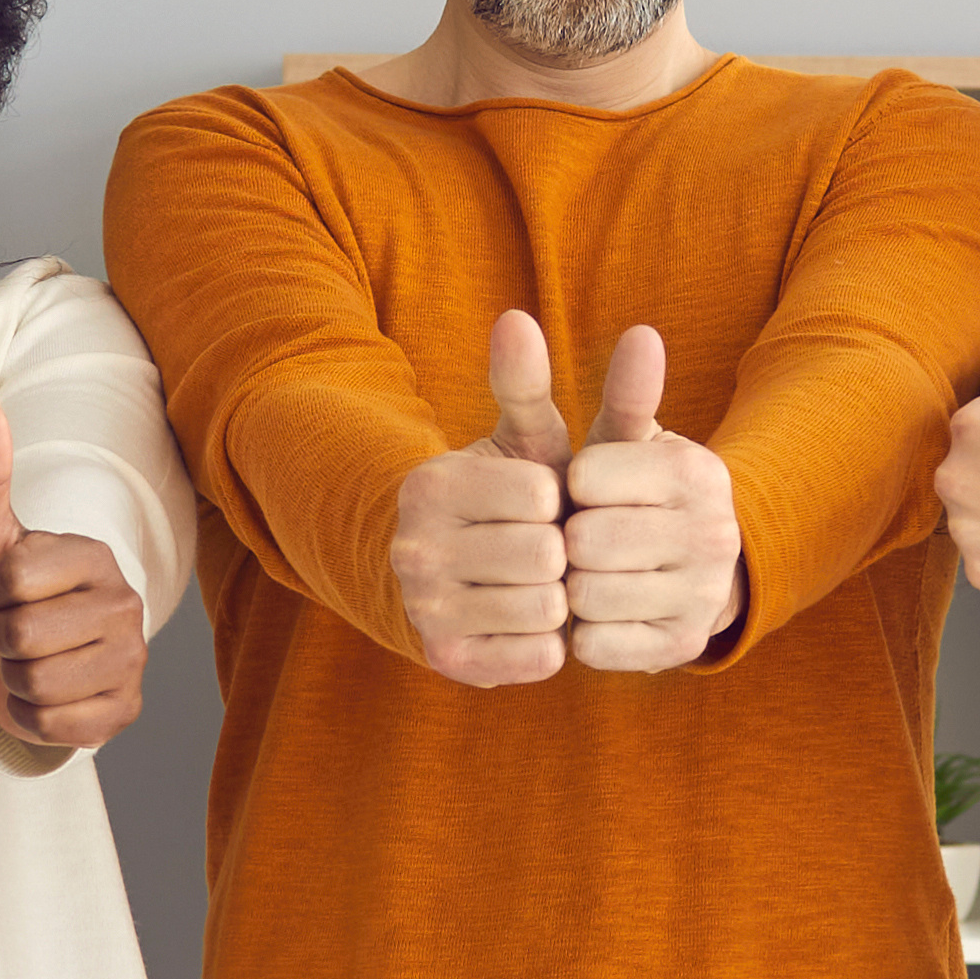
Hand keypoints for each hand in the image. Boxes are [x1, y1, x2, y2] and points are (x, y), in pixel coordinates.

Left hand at [0, 397, 149, 754]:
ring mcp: (131, 661)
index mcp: (94, 555)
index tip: (3, 591)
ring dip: (13, 679)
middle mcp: (126, 604)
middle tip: (12, 633)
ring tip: (26, 662)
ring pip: (35, 683)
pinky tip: (43, 695)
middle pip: (21, 636)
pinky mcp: (124, 711)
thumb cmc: (3, 594)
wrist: (23, 660)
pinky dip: (32, 716)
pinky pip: (52, 725)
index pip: (11, 580)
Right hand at [385, 309, 577, 685]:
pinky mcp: (448, 661)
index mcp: (431, 485)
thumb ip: (527, 382)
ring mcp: (426, 609)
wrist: (461, 579)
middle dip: (564, 551)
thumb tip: (516, 318)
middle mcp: (415, 548)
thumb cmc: (512, 499)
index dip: (559, 501)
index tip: (544, 504)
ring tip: (544, 583)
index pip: (539, 496)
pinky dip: (552, 640)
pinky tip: (535, 622)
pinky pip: (539, 654)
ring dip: (561, 596)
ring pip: (544, 605)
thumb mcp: (523, 438)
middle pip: (545, 554)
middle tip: (549, 549)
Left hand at [555, 322, 738, 671]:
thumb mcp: (624, 438)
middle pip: (584, 541)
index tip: (588, 491)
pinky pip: (594, 645)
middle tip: (585, 536)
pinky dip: (582, 630)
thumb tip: (642, 333)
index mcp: (695, 471)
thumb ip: (621, 389)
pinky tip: (600, 611)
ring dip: (572, 586)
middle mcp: (712, 533)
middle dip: (568, 538)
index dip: (571, 487)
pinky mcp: (680, 647)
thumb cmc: (634, 492)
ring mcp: (701, 596)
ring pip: (586, 595)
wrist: (687, 570)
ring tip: (592, 572)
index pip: (585, 479)